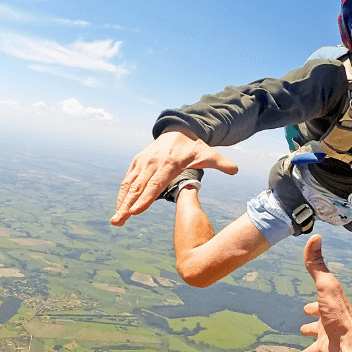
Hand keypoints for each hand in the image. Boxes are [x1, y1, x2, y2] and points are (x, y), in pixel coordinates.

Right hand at [110, 129, 237, 225]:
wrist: (177, 130)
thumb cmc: (194, 147)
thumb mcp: (208, 153)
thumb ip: (221, 162)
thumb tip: (235, 170)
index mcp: (170, 163)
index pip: (156, 183)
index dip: (146, 198)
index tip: (135, 211)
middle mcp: (153, 162)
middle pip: (139, 187)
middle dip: (128, 205)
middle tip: (118, 221)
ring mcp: (143, 162)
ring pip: (130, 184)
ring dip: (121, 203)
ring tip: (115, 220)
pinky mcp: (137, 161)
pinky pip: (128, 179)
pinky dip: (122, 194)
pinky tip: (119, 208)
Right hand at [299, 235, 351, 351]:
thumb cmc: (339, 314)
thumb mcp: (326, 285)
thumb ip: (316, 263)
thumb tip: (315, 236)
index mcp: (331, 302)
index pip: (321, 294)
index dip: (315, 292)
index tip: (310, 289)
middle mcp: (331, 317)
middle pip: (320, 313)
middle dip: (313, 311)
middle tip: (305, 310)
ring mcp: (329, 334)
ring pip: (318, 332)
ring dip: (311, 331)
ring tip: (303, 331)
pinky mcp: (327, 350)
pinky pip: (315, 351)